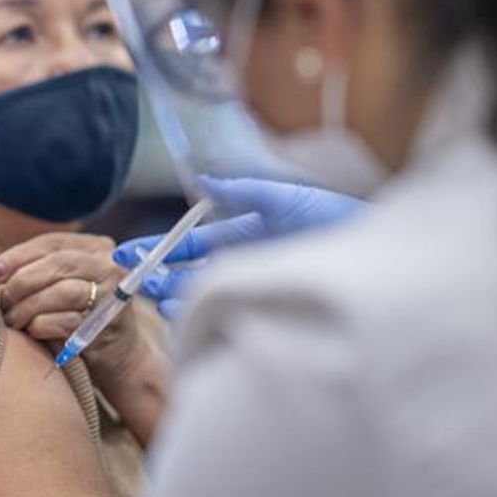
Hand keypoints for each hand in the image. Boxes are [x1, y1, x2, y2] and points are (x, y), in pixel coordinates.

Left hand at [0, 233, 145, 388]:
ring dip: (28, 306)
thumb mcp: (63, 285)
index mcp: (98, 248)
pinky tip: (31, 331)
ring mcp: (113, 295)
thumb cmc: (80, 316)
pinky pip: (66, 321)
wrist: (119, 358)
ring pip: (61, 292)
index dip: (18, 255)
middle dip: (21, 281)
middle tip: (0, 300)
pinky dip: (41, 325)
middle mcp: (111, 266)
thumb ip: (38, 271)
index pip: (52, 243)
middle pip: (57, 264)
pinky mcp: (109, 324)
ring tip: (11, 319)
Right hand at [116, 177, 364, 316]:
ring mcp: (250, 286)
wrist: (371, 253)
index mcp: (240, 234)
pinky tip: (181, 313)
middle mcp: (240, 263)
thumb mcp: (281, 198)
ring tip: (155, 297)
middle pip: (187, 272)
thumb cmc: (331, 218)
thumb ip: (239, 193)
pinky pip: (223, 314)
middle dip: (157, 276)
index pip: (188, 242)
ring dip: (173, 297)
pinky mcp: (261, 306)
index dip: (157, 247)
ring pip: (200, 295)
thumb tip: (203, 181)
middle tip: (133, 281)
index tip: (126, 253)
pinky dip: (199, 315)